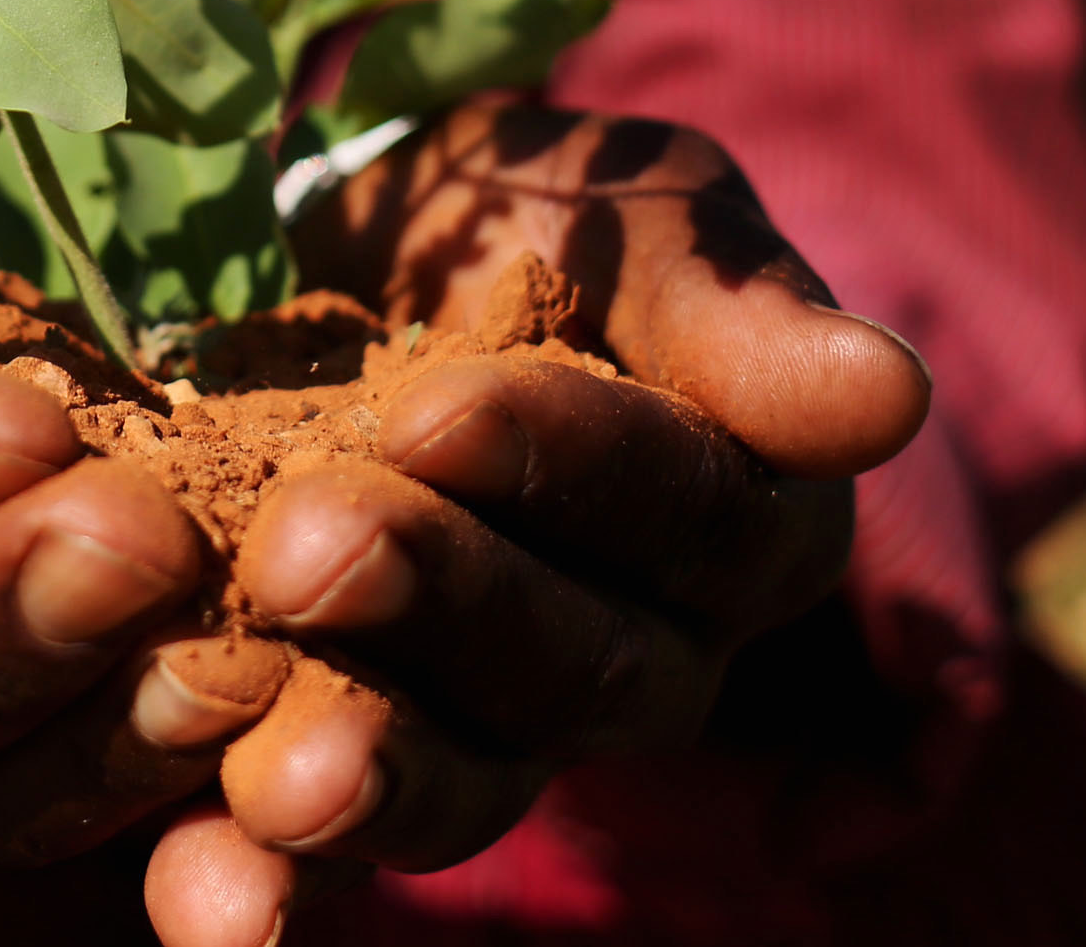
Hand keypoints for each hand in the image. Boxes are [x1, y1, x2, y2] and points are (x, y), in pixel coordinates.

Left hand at [141, 99, 933, 946]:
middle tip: (308, 547)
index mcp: (742, 516)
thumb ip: (736, 304)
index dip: (560, 463)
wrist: (376, 258)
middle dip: (433, 603)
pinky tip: (200, 892)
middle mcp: (643, 655)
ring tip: (272, 784)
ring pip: (463, 780)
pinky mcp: (361, 772)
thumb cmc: (538, 213)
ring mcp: (503, 732)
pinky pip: (329, 859)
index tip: (435, 407)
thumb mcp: (636, 206)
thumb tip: (886, 398)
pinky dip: (261, 891)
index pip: (676, 506)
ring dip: (365, 777)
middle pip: (566, 661)